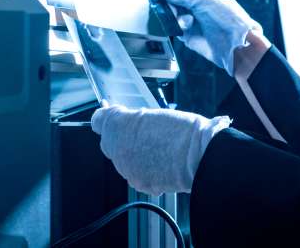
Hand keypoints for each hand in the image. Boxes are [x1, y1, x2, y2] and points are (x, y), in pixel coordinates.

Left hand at [91, 104, 230, 195]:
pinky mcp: (141, 184)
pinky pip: (138, 174)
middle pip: (111, 142)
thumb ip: (133, 120)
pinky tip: (163, 161)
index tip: (113, 115)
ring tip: (159, 147)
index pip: (99, 120)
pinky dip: (147, 169)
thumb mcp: (154, 114)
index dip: (106, 118)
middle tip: (144, 132)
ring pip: (125, 160)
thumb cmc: (183, 131)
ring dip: (136, 154)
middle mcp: (117, 149)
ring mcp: (128, 169)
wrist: (200, 156)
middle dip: (123, 138)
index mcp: (118, 126)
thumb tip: (128, 122)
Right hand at [147, 0, 260, 76]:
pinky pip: (173, 27)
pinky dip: (178, 26)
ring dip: (174, 13)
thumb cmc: (227, 17)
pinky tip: (187, 26)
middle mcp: (197, 3)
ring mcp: (192, 18)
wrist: (234, 44)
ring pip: (170, 12)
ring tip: (187, 17)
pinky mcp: (187, 34)